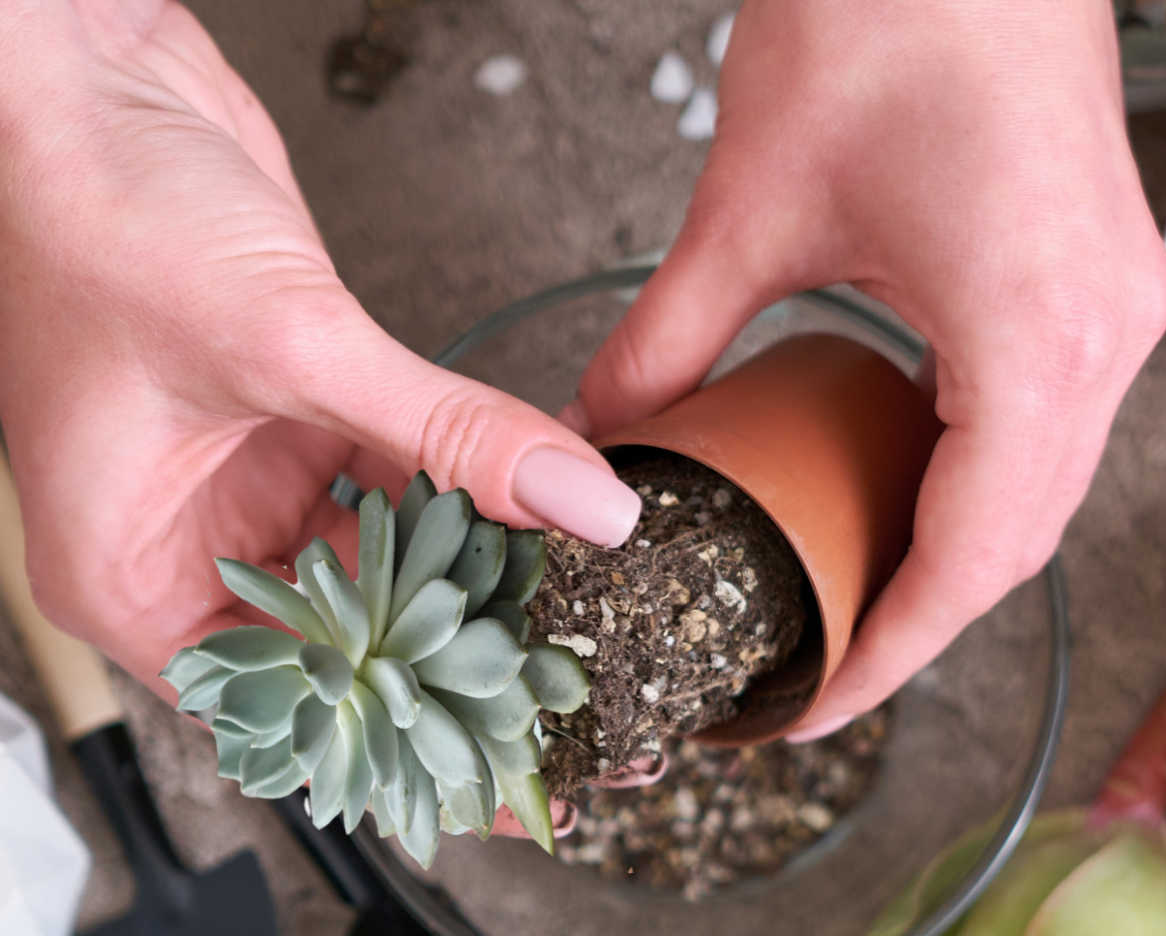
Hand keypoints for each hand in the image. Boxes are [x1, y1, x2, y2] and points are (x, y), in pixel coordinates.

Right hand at [0, 1, 640, 698]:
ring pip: (380, 548)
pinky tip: (530, 500)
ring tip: (564, 592)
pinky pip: (397, 471)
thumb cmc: (109, 216)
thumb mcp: (289, 346)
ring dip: (468, 559)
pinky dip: (460, 484)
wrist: (100, 88)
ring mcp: (249, 473)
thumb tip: (575, 502)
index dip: (392, 722)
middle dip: (446, 638)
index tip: (496, 740)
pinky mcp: (299, 411)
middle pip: (341, 627)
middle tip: (555, 661)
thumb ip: (448, 433)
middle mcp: (192, 534)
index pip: (281, 694)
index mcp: (136, 570)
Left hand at [566, 0, 1165, 736]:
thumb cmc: (882, 18)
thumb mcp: (750, 207)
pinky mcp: (1088, 280)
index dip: (887, 655)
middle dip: (910, 622)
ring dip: (941, 558)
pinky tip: (886, 494)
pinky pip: (1036, 427)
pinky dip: (962, 483)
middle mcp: (1102, 338)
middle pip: (1011, 543)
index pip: (968, 558)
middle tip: (812, 668)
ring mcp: (1110, 308)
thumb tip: (609, 429)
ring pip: (1032, 493)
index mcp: (1034, 337)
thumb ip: (670, 338)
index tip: (811, 709)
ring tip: (841, 599)